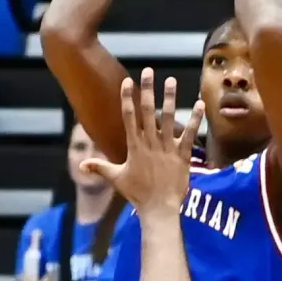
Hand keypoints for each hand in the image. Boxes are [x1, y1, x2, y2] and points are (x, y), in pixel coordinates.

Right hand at [80, 68, 204, 216]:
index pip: (129, 117)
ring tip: (171, 80)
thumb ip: (100, 168)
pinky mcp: (183, 155)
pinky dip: (195, 120)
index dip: (128, 98)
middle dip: (147, 90)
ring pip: (168, 118)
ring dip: (170, 98)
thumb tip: (81, 165)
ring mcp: (167, 148)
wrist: (159, 209)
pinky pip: (189, 134)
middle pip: (148, 112)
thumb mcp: (116, 179)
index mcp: (135, 147)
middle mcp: (150, 144)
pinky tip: (199, 104)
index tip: (127, 82)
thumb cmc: (137, 194)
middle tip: (148, 72)